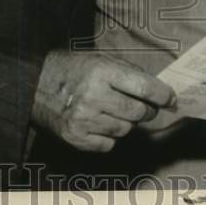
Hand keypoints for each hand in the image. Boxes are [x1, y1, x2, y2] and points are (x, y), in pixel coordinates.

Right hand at [31, 50, 176, 151]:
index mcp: (102, 71)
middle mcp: (93, 96)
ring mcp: (84, 119)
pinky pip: (109, 144)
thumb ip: (128, 73)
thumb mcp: (100, 60)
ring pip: (125, 130)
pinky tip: (99, 122)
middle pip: (138, 113)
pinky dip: (109, 136)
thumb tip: (159, 91)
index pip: (144, 88)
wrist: (34, 84)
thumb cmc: (73, 69)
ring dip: (126, 123)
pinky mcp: (76, 138)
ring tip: (113, 111)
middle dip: (146, 110)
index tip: (171, 99)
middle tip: (143, 106)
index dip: (162, 95)